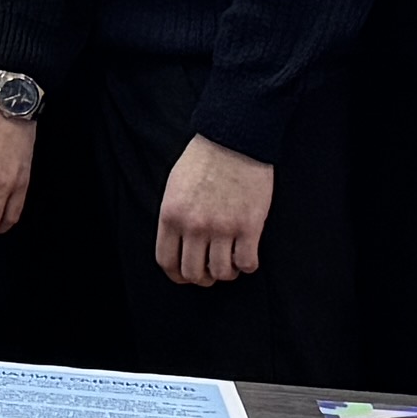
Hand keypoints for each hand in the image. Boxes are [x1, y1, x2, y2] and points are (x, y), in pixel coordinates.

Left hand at [155, 137, 272, 288]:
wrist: (235, 139)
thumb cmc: (204, 160)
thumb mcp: (175, 187)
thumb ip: (174, 217)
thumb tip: (178, 245)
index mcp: (171, 216)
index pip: (167, 262)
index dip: (178, 275)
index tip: (188, 275)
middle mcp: (194, 226)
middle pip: (194, 273)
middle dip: (203, 278)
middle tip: (212, 270)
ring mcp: (222, 227)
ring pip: (222, 273)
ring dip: (227, 272)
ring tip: (231, 260)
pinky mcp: (249, 226)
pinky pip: (247, 263)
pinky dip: (247, 265)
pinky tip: (247, 253)